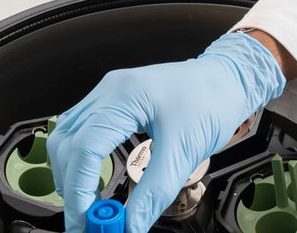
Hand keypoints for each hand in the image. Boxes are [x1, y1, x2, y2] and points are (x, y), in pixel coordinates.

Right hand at [47, 32, 285, 232]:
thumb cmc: (213, 102)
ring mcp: (110, 92)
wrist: (229, 78)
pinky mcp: (114, 100)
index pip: (84, 147)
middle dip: (71, 185)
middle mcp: (111, 89)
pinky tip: (90, 179)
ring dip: (71, 172)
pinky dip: (79, 157)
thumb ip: (153, 193)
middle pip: (68, 142)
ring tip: (87, 204)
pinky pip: (81, 129)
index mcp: (126, 95)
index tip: (86, 220)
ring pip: (67, 135)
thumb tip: (130, 227)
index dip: (78, 188)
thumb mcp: (185, 152)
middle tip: (87, 220)